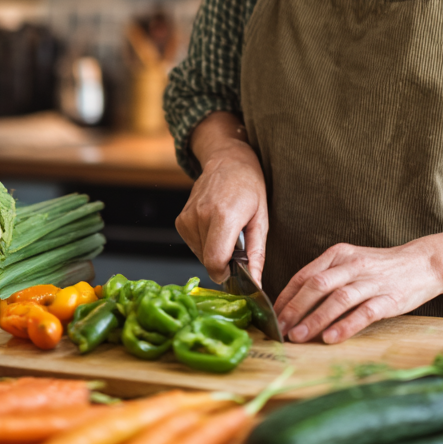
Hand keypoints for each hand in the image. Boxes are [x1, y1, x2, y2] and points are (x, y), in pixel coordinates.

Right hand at [176, 113, 267, 283]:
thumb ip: (257, 254)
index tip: (236, 269)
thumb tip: (256, 284)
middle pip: (208, 261)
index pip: (215, 262)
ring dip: (214, 250)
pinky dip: (205, 242)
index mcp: (224, 216)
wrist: (227, 159)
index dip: (226, 273)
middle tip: (236, 242)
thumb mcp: (262, 219)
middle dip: (224, 261)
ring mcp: (188, 217)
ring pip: (200, 255)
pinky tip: (215, 226)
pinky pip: (193, 244)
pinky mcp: (180, 220)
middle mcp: (201, 216)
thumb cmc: (249, 186)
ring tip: (226, 229)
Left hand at [274, 239, 442, 344]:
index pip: (305, 275)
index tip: (272, 315)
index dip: (286, 296)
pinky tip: (331, 338)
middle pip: (317, 285)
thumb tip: (295, 303)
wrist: (423, 263)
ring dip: (315, 319)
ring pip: (338, 299)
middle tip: (280, 329)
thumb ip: (327, 277)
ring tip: (299, 337)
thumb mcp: (351, 263)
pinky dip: (346, 325)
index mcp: (339, 254)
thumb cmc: (380, 268)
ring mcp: (371, 281)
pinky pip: (364, 313)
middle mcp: (352, 265)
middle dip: (295, 308)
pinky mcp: (389, 298)